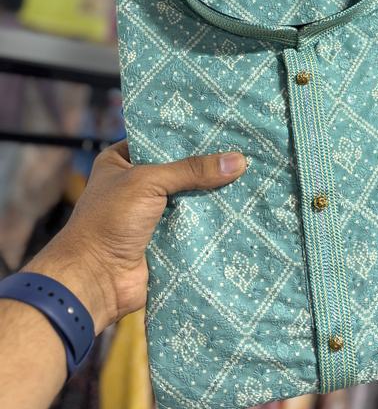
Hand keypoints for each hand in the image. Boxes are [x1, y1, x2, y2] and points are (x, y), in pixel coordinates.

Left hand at [22, 141, 246, 332]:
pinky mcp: (164, 240)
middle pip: (180, 170)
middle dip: (208, 167)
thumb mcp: (149, 182)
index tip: (225, 129)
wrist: (96, 279)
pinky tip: (240, 209)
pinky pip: (193, 225)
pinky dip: (212, 221)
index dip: (190, 136)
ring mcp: (150, 215)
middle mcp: (135, 185)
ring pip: (190, 199)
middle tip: (245, 152)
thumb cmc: (110, 220)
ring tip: (250, 177)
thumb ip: (192, 170)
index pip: (160, 140)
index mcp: (120, 162)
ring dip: (214, 195)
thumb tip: (239, 160)